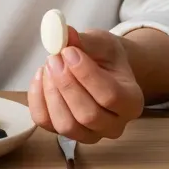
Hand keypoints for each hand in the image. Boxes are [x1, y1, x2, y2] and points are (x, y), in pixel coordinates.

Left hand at [28, 26, 143, 142]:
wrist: (102, 71)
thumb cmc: (106, 58)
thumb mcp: (102, 43)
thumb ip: (86, 41)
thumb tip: (63, 33)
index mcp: (131, 101)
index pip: (110, 96)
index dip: (85, 74)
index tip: (68, 51)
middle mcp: (114, 125)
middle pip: (88, 115)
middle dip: (66, 84)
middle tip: (54, 58)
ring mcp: (90, 136)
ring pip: (66, 126)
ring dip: (51, 93)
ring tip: (48, 66)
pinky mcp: (66, 135)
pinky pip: (46, 123)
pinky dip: (37, 99)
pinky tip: (40, 76)